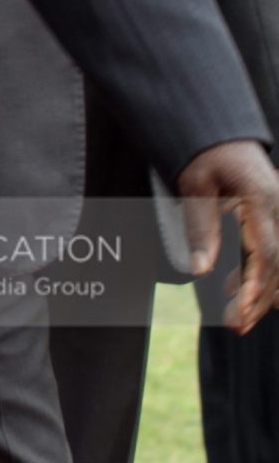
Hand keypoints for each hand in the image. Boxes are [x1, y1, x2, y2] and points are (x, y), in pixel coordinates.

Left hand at [178, 139, 278, 333]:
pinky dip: (263, 276)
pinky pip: (276, 252)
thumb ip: (200, 227)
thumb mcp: (194, 185)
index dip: (255, 286)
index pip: (265, 252)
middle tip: (235, 327)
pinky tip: (244, 295)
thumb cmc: (204, 155)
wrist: (222, 135)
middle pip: (277, 264)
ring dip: (262, 293)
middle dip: (259, 299)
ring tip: (238, 320)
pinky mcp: (278, 218)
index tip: (242, 312)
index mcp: (261, 198)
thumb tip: (200, 271)